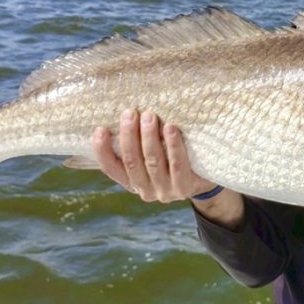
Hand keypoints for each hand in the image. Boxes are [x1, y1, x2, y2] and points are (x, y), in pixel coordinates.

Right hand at [92, 109, 215, 202]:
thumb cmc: (171, 160)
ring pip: (153, 162)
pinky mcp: (185, 188)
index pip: (111, 168)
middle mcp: (145, 190)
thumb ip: (136, 144)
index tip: (99, 129)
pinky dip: (173, 146)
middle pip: (132, 162)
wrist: (204, 180)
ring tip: (149, 115)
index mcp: (131, 182)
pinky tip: (171, 128)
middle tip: (130, 113)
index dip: (102, 150)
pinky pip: (177, 165)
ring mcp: (165, 191)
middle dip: (129, 135)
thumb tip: (119, 113)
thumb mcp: (150, 156)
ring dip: (149, 137)